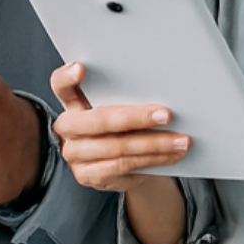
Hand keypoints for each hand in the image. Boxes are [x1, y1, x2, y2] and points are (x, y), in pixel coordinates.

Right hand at [50, 62, 189, 243]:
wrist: (123, 167)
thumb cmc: (124, 127)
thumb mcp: (121, 108)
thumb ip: (128, 98)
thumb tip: (167, 89)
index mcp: (72, 103)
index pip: (61, 86)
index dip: (67, 77)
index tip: (81, 67)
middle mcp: (67, 128)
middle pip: (99, 120)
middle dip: (136, 117)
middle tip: (167, 115)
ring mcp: (74, 154)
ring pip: (117, 147)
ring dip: (155, 143)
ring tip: (182, 140)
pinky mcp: (87, 175)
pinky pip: (124, 166)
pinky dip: (153, 159)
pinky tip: (172, 154)